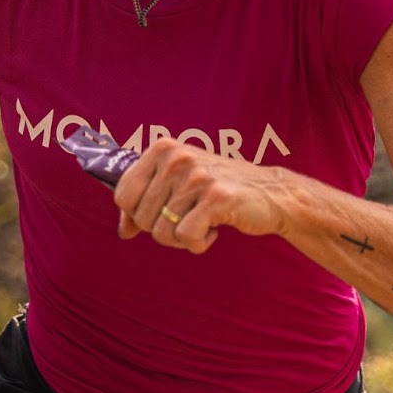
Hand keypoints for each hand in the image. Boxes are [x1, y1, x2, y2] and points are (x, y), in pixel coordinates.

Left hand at [112, 138, 286, 255]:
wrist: (270, 193)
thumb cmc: (219, 189)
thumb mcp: (178, 186)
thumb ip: (146, 203)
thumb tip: (123, 230)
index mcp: (163, 149)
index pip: (122, 195)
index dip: (136, 215)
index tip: (161, 214)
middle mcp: (177, 158)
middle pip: (141, 219)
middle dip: (164, 229)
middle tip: (190, 218)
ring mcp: (197, 176)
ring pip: (162, 233)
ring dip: (183, 239)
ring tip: (204, 222)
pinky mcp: (217, 197)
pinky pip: (186, 237)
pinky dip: (198, 243)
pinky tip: (215, 229)